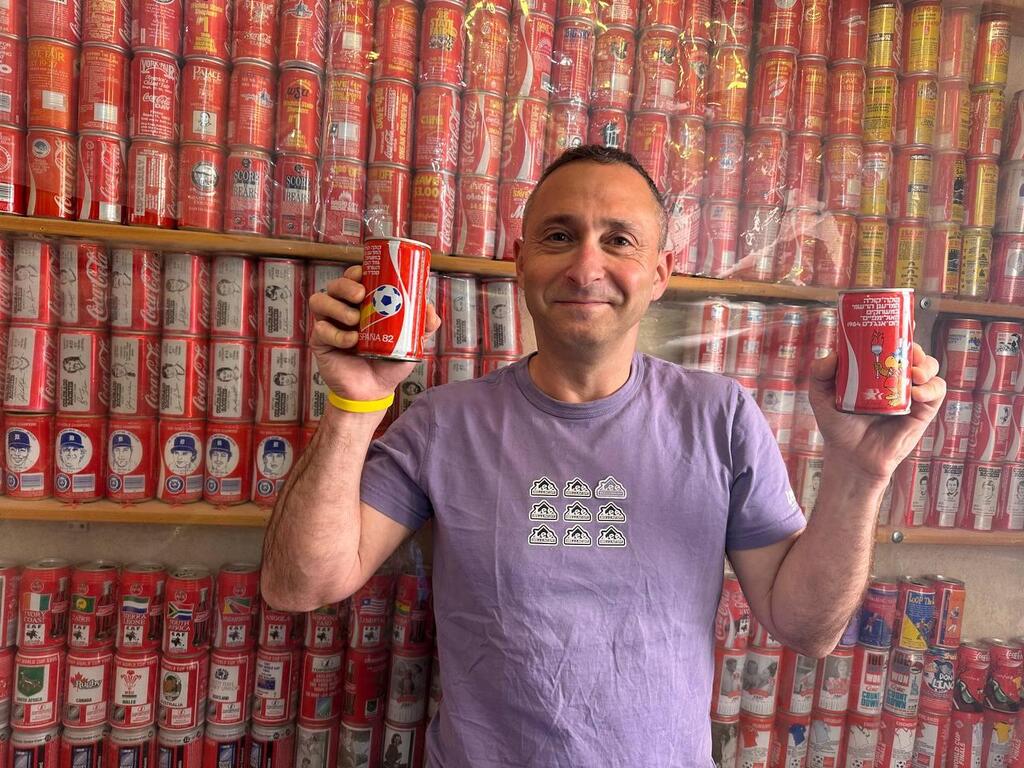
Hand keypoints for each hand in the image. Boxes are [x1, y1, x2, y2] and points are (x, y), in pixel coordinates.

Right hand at [308, 265, 440, 400]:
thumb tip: (430, 308)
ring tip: (355, 319)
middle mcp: (343, 310)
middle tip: (361, 295)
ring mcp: (330, 325)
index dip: (356, 271)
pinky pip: (320, 330)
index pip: (353, 278)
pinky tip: (351, 341)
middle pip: (334, 285)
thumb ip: (424, 326)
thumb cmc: (390, 362)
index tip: (365, 272)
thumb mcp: (412, 343)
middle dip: (346, 285)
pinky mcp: (320, 342)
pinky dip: (336, 333)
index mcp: (362, 304)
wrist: (375, 391)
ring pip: (320, 300)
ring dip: (337, 306)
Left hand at [807, 343, 945, 483]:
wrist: (850, 456)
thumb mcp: (821, 395)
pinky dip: (931, 388)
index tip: (895, 326)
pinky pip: (936, 393)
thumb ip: (820, 373)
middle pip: (914, 353)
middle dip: (915, 348)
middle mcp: (895, 378)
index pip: (891, 344)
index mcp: (875, 369)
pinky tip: (917, 392)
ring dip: (926, 366)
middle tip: (907, 351)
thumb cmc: (837, 424)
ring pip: (930, 369)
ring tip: (914, 374)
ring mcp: (911, 394)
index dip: (897, 333)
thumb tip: (833, 355)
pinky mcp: (922, 411)